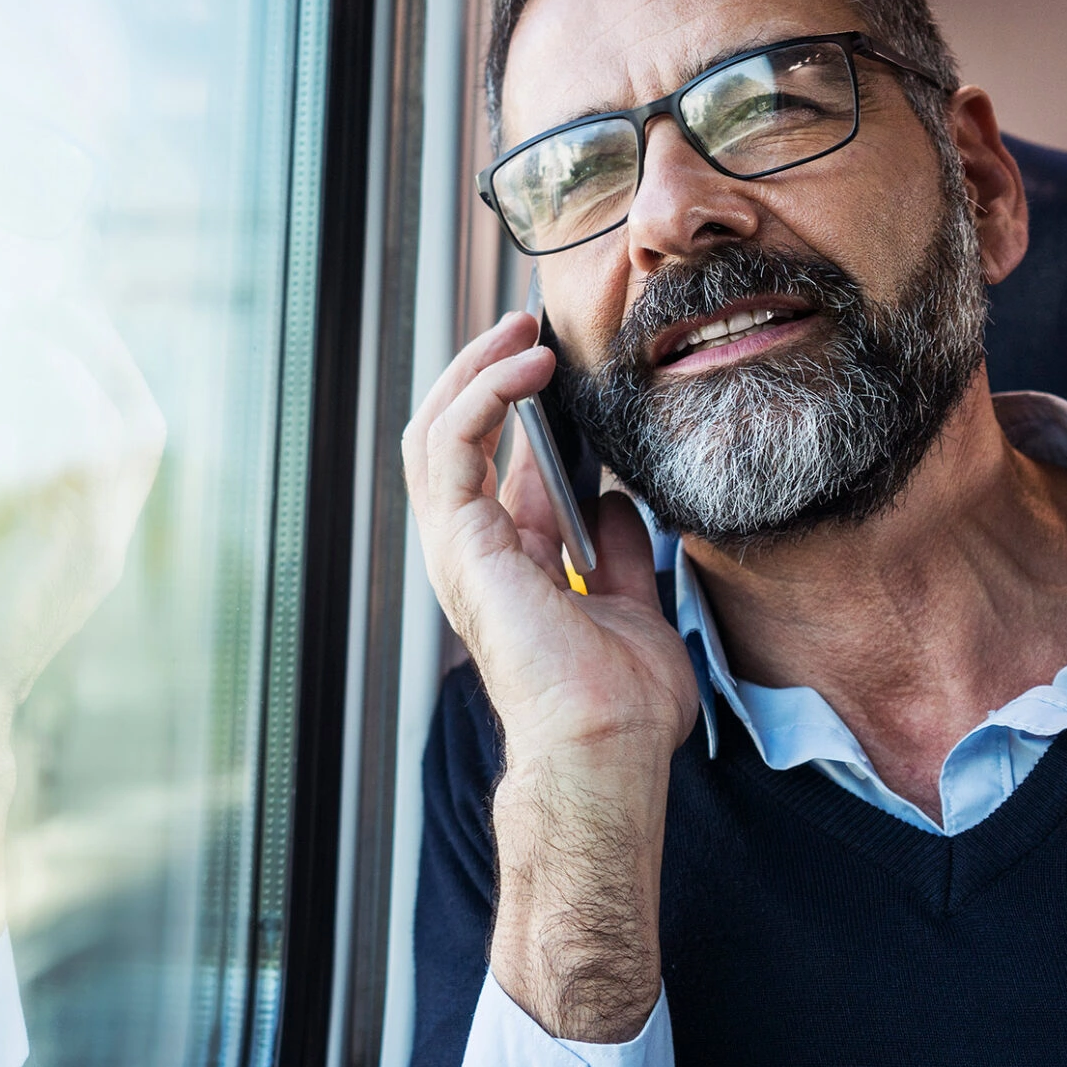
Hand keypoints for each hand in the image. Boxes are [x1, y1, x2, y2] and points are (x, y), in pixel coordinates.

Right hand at [399, 310, 698, 1041]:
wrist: (607, 745)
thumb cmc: (620, 702)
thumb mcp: (633, 602)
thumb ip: (613, 551)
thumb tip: (610, 502)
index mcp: (507, 562)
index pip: (491, 460)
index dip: (516, 400)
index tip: (556, 354)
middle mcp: (472, 551)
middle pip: (449, 435)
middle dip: (483, 369)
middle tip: (527, 322)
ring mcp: (458, 548)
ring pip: (434, 430)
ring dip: (474, 369)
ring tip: (520, 327)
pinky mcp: (460, 544)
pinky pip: (449, 447)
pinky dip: (482, 394)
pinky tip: (526, 366)